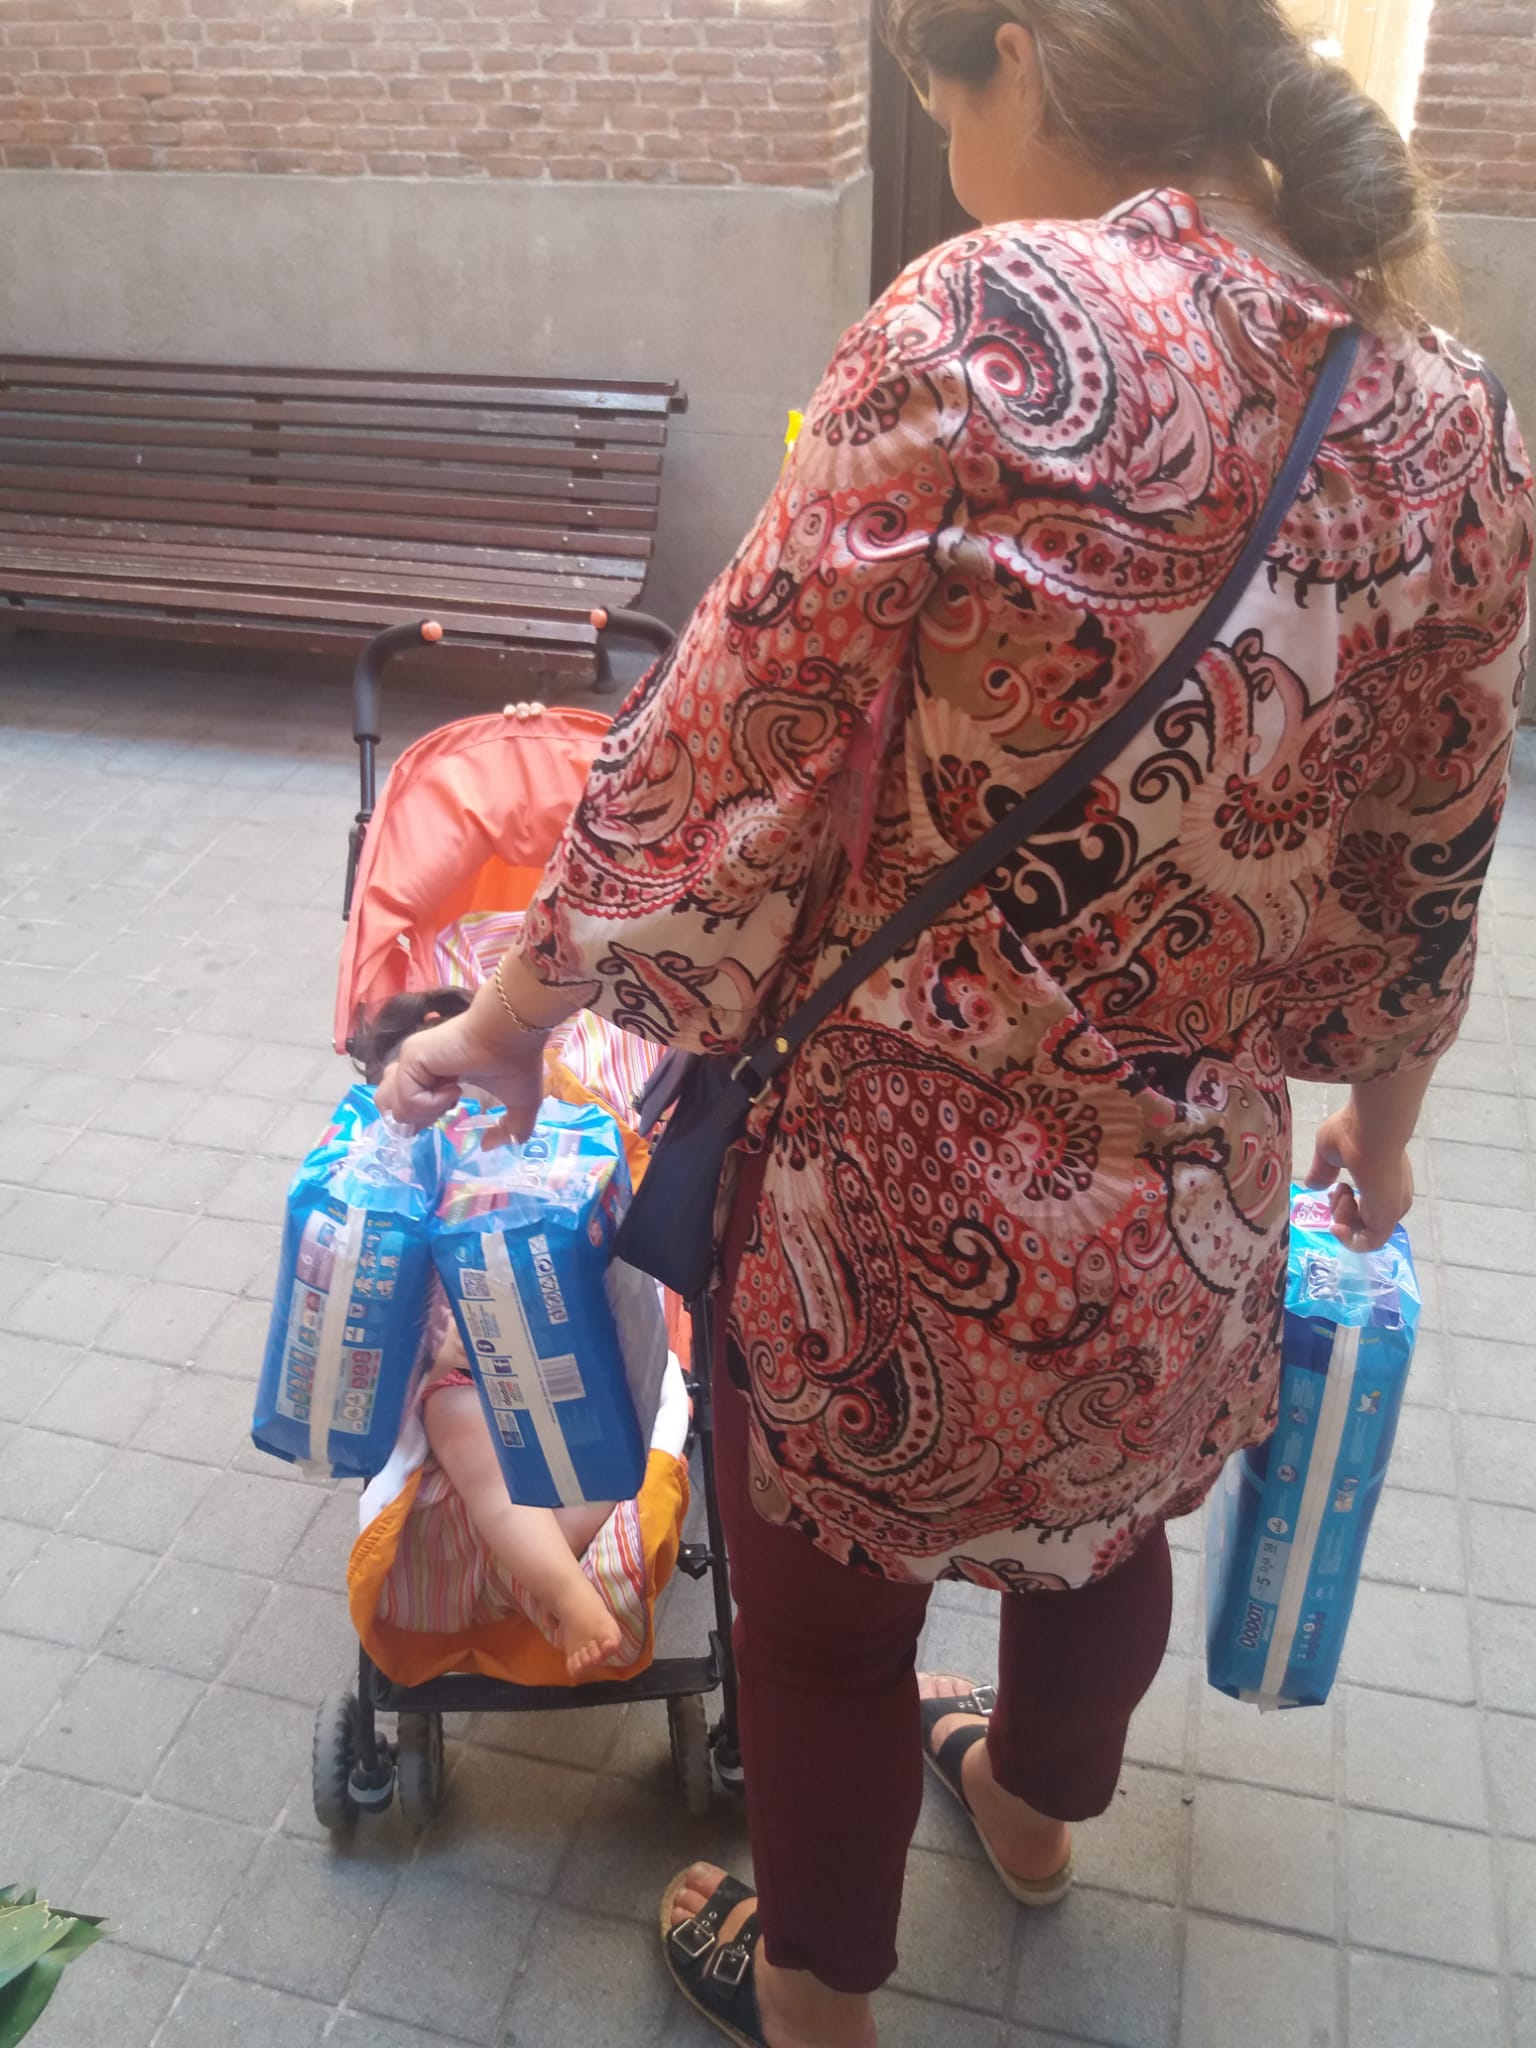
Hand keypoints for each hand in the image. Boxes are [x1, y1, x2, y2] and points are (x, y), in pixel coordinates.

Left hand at [375, 1007, 547, 1145]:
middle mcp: (417, 1065)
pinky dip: (431, 1104)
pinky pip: (407, 1099)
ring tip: (450, 1098)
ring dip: (425, 1113)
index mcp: (433, 1072)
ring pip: (392, 1105)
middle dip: (414, 1118)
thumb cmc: (516, 1062)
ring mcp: (411, 1059)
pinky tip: (454, 1088)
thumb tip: (488, 1147)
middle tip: (443, 1108)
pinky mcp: (411, 1057)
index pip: (403, 1099)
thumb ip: (509, 1130)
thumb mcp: (519, 1104)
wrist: (512, 1033)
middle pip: (386, 1103)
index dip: (420, 1116)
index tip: (449, 1109)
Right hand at [1304, 1106, 1414, 1253]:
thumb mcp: (1328, 1153)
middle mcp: (1392, 1196)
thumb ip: (1322, 1171)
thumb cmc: (1352, 1134)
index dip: (1345, 1203)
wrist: (1371, 1131)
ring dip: (1343, 1222)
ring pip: (1366, 1232)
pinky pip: (1369, 1243)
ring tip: (1341, 1200)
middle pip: (1365, 1220)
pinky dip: (1349, 1241)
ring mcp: (1392, 1208)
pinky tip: (1336, 1226)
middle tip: (1335, 1194)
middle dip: (1342, 1212)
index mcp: (1383, 1179)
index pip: (1368, 1204)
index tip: (1334, 1189)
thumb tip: (1312, 1185)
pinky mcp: (1387, 1219)